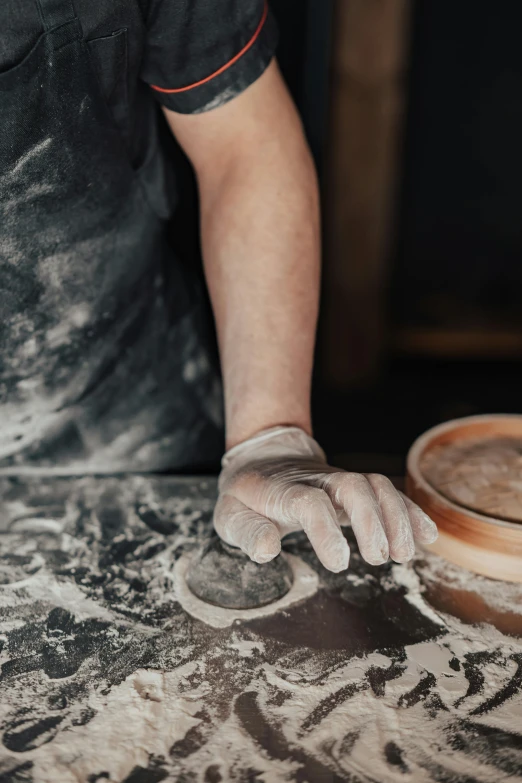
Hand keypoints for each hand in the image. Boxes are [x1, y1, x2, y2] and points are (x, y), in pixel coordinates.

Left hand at [214, 427, 437, 572]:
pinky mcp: (354, 487)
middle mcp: (316, 480)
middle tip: (379, 559)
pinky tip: (427, 536)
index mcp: (282, 490)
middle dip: (372, 520)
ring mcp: (338, 481)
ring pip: (376, 485)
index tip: (339, 564)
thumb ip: (246, 532)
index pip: (310, 502)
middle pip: (352, 486)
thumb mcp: (229, 515)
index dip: (327, 531)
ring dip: (396, 517)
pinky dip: (409, 511)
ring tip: (405, 555)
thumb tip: (268, 550)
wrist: (263, 458)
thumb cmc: (246, 495)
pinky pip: (387, 491)